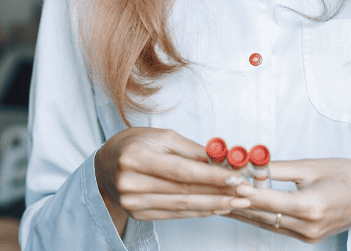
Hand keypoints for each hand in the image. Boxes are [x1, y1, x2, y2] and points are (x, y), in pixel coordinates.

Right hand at [95, 127, 250, 235]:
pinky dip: (198, 211)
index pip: (181, 171)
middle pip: (184, 191)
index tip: (237, 178)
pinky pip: (174, 214)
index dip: (211, 176)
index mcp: (136, 157)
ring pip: (182, 206)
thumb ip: (192, 150)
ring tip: (238, 202)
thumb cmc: (134, 145)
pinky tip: (217, 207)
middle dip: (219, 192)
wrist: (105, 165)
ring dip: (214, 205)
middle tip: (246, 193)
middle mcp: (131, 182)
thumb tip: (225, 160)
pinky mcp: (138, 214)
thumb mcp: (161, 137)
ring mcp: (132, 202)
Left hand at [225, 158, 350, 250]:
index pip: (266, 200)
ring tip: (217, 195)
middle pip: (261, 214)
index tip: (223, 178)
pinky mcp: (307, 237)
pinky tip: (239, 204)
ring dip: (241, 209)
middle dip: (235, 200)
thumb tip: (251, 164)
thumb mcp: (314, 166)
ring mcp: (308, 235)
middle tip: (213, 186)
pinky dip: (257, 214)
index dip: (242, 189)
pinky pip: (275, 225)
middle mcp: (308, 226)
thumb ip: (279, 168)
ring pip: (265, 222)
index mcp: (312, 206)